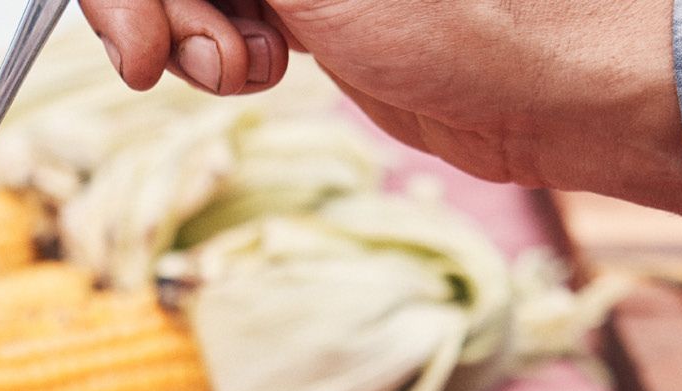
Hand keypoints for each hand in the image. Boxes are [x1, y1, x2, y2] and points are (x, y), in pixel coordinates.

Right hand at [77, 0, 681, 218]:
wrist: (544, 90)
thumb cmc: (461, 22)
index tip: (136, 37)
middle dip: (151, 5)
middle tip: (160, 64)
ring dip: (186, 38)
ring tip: (250, 70)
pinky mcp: (301, 0)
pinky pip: (215, 17)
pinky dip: (215, 55)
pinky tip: (267, 73)